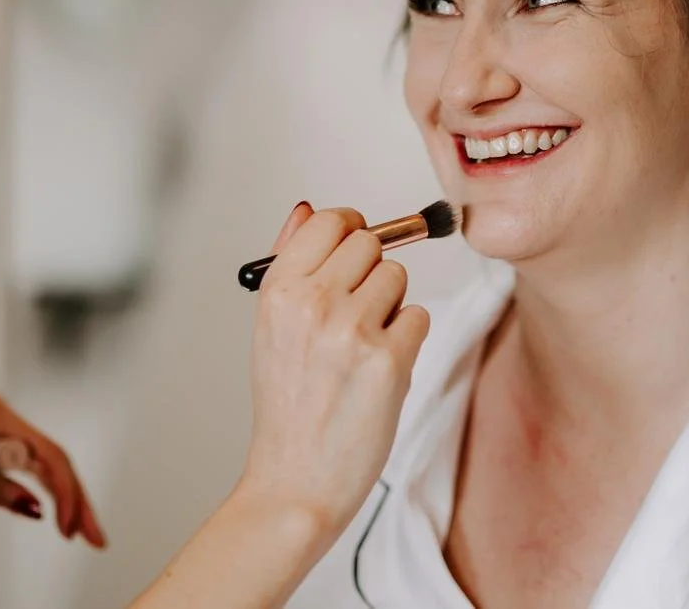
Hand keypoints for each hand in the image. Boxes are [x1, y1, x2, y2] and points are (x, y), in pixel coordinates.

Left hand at [0, 380, 105, 547]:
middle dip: (77, 498)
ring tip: (76, 530)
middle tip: (97, 540)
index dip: (69, 496)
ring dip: (60, 493)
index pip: (49, 456)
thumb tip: (34, 510)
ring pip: (37, 458)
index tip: (73, 534)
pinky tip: (43, 506)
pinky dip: (34, 482)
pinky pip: (16, 456)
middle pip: (52, 457)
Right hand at [237, 203, 430, 539]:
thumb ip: (290, 262)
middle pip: (370, 242)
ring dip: (389, 306)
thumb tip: (308, 209)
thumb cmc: (287, 405)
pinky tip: (378, 369)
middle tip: (355, 312)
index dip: (349, 229)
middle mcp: (311, 302)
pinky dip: (406, 340)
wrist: (296, 479)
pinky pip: (417, 317)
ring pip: (397, 277)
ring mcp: (351, 330)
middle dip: (371, 270)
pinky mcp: (389, 359)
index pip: (328, 219)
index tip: (354, 246)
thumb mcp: (271, 326)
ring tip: (361, 346)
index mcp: (277, 290)